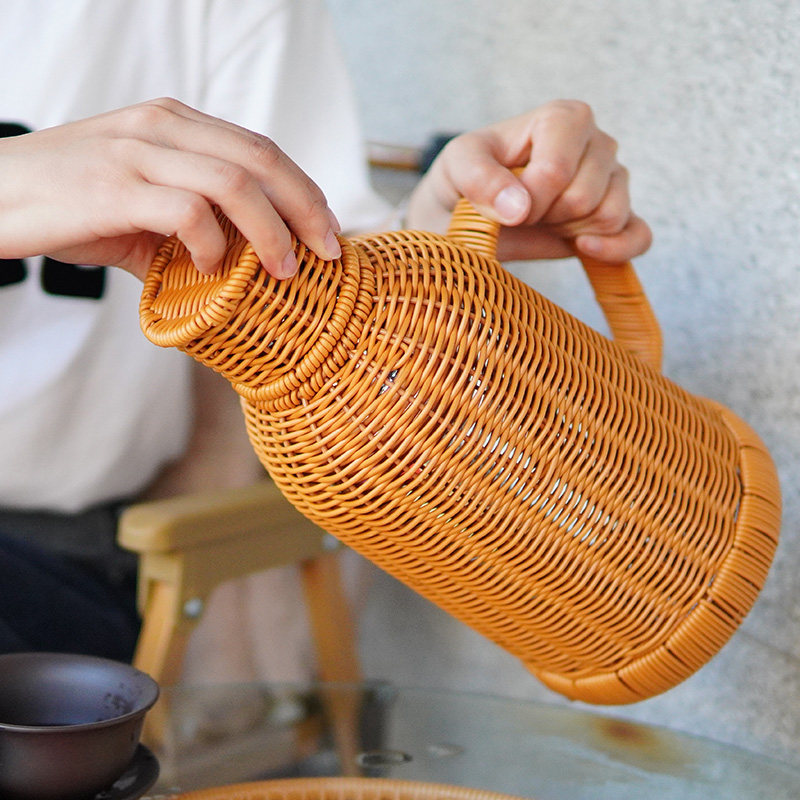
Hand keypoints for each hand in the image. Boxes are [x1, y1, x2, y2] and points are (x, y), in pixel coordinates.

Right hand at [0, 98, 340, 279]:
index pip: (261, 149)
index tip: (329, 229)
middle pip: (262, 159)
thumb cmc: (71, 203)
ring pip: (235, 183)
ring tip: (285, 269)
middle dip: (308, 208)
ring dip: (272, 232)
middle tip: (328, 250)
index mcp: (176, 124)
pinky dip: (213, 245)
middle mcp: (163, 127)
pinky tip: (212, 267)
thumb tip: (239, 265)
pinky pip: (187, 213)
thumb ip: (192, 224)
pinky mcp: (114, 188)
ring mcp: (138, 153)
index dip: (305, 189)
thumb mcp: (141, 203)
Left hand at [406, 100, 651, 263]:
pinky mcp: (620, 216)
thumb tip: (519, 207)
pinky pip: (639, 237)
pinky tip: (584, 249)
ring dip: (567, 232)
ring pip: (608, 217)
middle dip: (544, 217)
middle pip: (584, 198)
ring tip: (543, 220)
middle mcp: (597, 142)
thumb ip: (479, 178)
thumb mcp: (455, 168)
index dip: (528, 200)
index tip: (506, 201)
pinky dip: (615, 251)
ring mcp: (613, 179)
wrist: (462, 216)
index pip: (557, 172)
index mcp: (562, 118)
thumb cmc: (461, 182)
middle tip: (522, 213)